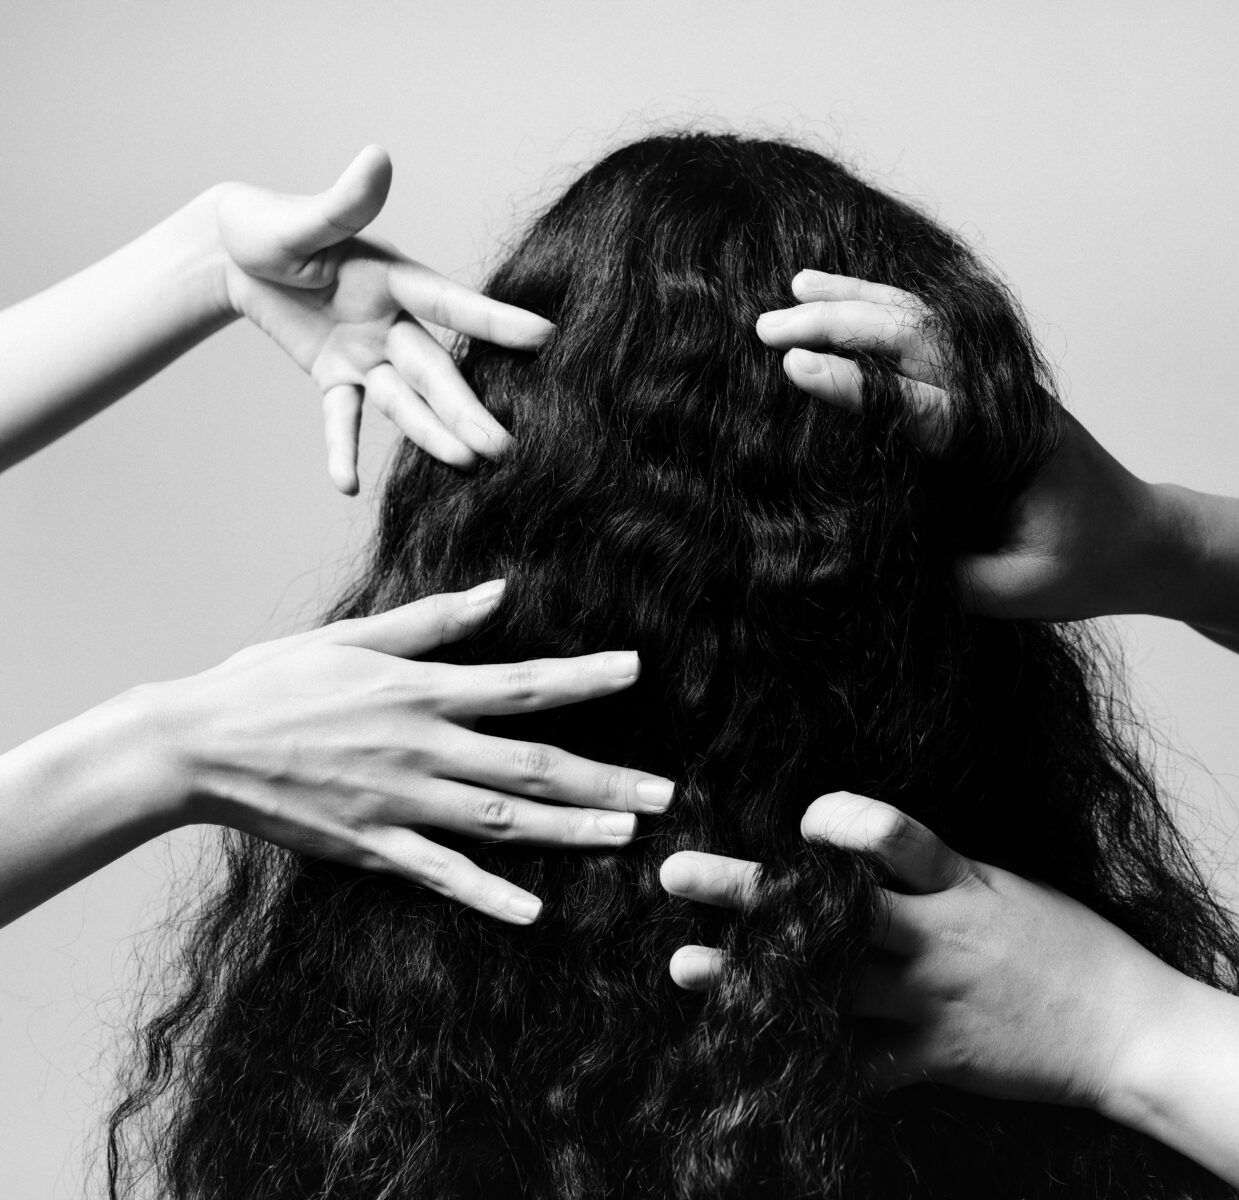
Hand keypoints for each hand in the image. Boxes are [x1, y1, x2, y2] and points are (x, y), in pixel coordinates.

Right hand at [145, 582, 673, 923]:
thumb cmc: (272, 681)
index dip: (584, 678)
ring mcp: (399, 802)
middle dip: (604, 779)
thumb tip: (500, 593)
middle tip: (664, 794)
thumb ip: (433, 622)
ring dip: (568, 829)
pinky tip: (535, 910)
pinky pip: (442, 874)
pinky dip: (489, 893)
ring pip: (502, 820)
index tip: (636, 670)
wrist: (196, 746)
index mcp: (420, 691)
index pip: (522, 683)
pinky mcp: (371, 846)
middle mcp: (422, 747)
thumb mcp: (353, 638)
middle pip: (531, 765)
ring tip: (627, 837)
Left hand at [212, 146, 553, 493]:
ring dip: (432, 434)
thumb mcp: (303, 219)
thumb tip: (377, 157)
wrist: (232, 254)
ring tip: (465, 465)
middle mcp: (392, 322)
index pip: (451, 305)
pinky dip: (341, 449)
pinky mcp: (337, 378)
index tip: (546, 336)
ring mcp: (367, 354)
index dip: (495, 321)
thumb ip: (344, 201)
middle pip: (436, 373)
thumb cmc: (269, 225)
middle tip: (504, 446)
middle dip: (468, 409)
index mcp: (394, 279)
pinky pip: (342, 418)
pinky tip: (346, 484)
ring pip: (405, 402)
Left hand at [659, 791, 1183, 1107]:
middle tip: (677, 873)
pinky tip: (754, 1057)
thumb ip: (938, 871)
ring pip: (824, 986)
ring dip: (747, 977)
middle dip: (748, 889)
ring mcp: (933, 1003)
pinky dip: (807, 1061)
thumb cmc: (1070, 946)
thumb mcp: (1008, 886)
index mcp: (960, 883)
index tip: (798, 820)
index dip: (835, 821)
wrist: (1131, 1030)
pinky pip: (859, 1066)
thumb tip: (863, 847)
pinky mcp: (936, 1060)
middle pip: (828, 908)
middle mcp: (939, 937)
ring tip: (684, 965)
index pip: (888, 834)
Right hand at [756, 270, 1192, 618]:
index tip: (794, 369)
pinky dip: (885, 312)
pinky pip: (933, 337)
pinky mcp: (991, 386)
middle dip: (838, 325)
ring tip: (793, 290)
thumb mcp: (1016, 593)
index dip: (854, 388)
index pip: (919, 405)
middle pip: (915, 340)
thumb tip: (868, 555)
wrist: (1144, 539)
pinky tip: (845, 300)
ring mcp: (1000, 384)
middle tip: (767, 329)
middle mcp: (1003, 397)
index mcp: (1007, 442)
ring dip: (856, 302)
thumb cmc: (1085, 568)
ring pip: (923, 323)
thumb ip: (947, 575)